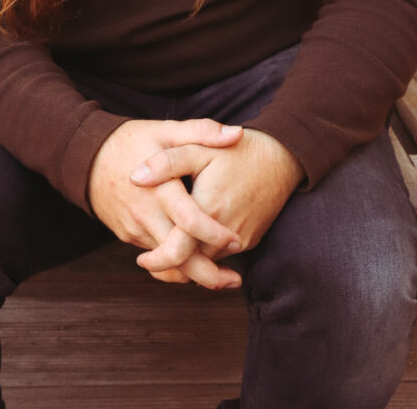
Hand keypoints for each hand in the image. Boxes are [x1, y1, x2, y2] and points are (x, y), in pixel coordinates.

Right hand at [88, 118, 244, 288]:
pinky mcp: (127, 235)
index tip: (237, 240)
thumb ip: (202, 132)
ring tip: (221, 275)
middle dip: (208, 274)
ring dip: (193, 271)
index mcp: (159, 187)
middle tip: (235, 280)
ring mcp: (134, 227)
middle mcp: (145, 212)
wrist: (86, 155)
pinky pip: (154, 255)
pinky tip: (192, 257)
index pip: (189, 221)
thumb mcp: (166, 130)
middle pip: (178, 256)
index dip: (214, 235)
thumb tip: (237, 134)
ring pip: (166, 261)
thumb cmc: (131, 140)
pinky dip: (174, 261)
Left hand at [130, 128, 304, 276]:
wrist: (282, 157)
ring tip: (167, 250)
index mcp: (207, 210)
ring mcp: (241, 240)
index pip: (178, 251)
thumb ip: (166, 163)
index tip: (141, 260)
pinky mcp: (251, 240)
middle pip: (192, 264)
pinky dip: (206, 253)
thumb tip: (134, 177)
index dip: (157, 260)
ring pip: (207, 262)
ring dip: (188, 260)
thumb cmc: (238, 151)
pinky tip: (193, 241)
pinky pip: (222, 255)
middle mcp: (226, 233)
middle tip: (149, 262)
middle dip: (170, 267)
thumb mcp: (198, 148)